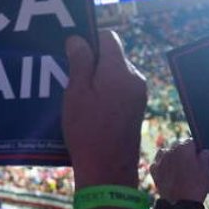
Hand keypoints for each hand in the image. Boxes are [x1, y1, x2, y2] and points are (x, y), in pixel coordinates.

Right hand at [63, 30, 148, 188]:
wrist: (108, 170)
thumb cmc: (87, 130)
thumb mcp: (77, 93)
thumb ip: (80, 62)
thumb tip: (78, 38)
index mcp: (120, 70)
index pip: (109, 37)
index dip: (89, 39)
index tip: (72, 52)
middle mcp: (134, 78)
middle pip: (113, 56)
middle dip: (92, 61)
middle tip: (70, 76)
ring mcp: (138, 94)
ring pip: (116, 73)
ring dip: (98, 77)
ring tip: (78, 94)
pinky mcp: (136, 109)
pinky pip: (120, 89)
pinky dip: (106, 91)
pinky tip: (90, 107)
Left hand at [150, 139, 208, 203]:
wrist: (180, 205)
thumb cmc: (196, 187)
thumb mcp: (206, 171)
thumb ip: (204, 158)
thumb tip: (204, 151)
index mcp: (184, 148)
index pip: (191, 142)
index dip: (196, 149)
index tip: (199, 156)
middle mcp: (171, 150)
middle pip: (178, 146)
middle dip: (184, 152)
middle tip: (191, 165)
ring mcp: (161, 160)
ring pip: (167, 152)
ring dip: (172, 156)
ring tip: (179, 168)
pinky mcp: (154, 170)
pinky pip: (158, 162)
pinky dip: (162, 165)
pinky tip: (168, 172)